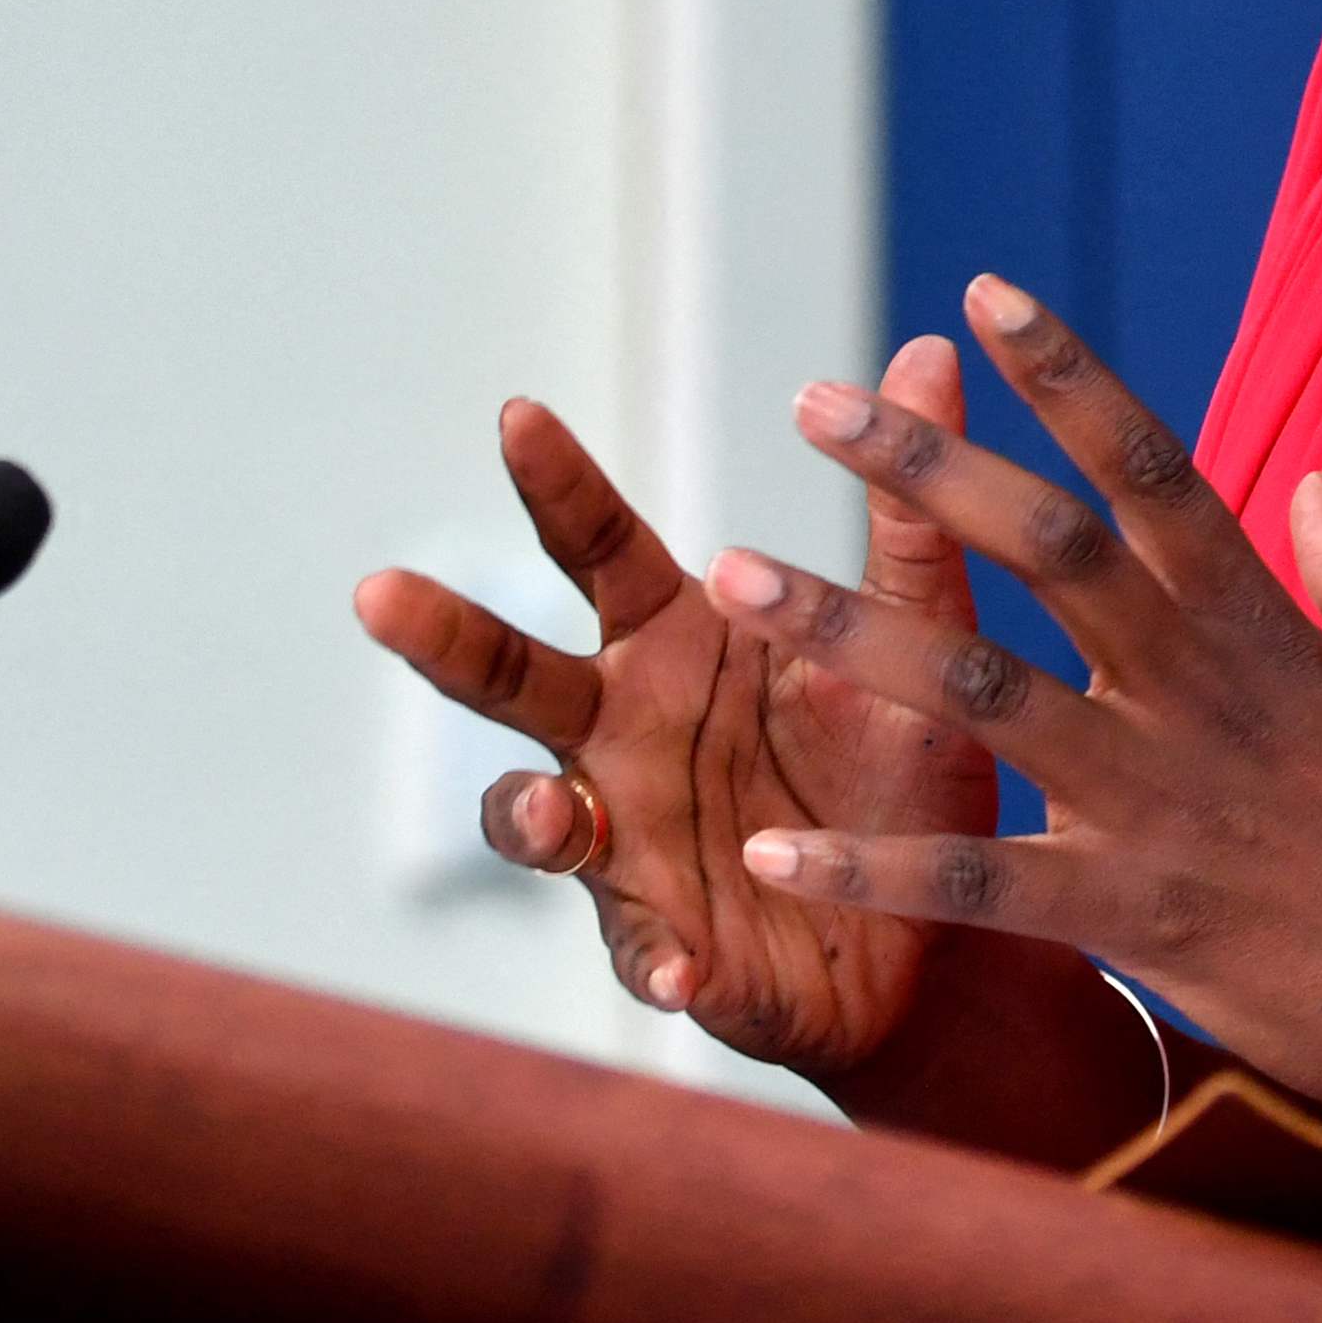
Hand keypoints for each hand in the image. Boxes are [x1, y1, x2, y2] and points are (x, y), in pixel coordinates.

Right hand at [348, 344, 997, 1074]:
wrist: (941, 935)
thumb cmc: (906, 768)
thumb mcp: (922, 636)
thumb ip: (910, 514)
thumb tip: (929, 349)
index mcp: (679, 644)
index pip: (600, 550)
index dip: (556, 485)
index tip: (517, 412)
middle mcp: (625, 735)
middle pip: (513, 675)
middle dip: (446, 636)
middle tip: (379, 592)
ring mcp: (627, 844)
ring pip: (532, 818)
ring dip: (526, 814)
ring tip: (551, 813)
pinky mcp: (667, 948)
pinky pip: (640, 955)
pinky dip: (651, 961)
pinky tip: (677, 973)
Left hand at [721, 276, 1321, 1178]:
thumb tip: (1312, 486)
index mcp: (1269, 633)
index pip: (1157, 469)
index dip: (1071, 374)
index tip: (983, 293)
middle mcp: (1203, 696)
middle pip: (1047, 549)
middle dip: (925, 468)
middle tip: (814, 402)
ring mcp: (1165, 806)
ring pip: (978, 696)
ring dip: (846, 632)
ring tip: (735, 577)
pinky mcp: (1138, 922)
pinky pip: (979, 885)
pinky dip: (871, 864)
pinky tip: (770, 846)